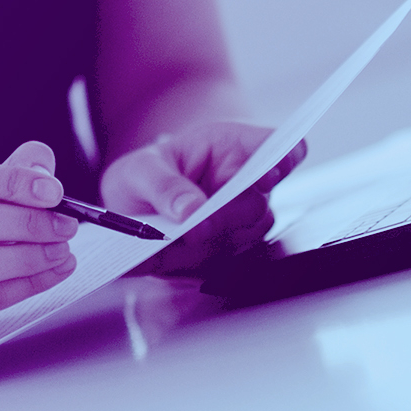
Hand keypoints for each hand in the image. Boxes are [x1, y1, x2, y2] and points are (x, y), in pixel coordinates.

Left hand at [97, 121, 301, 270]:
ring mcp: (241, 220)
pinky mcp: (228, 251)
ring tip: (169, 240)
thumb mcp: (139, 170)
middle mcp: (244, 185)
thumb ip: (164, 186)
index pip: (272, 146)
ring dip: (206, 245)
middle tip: (197, 226)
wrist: (129, 210)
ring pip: (242, 238)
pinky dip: (189, 263)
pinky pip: (220, 263)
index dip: (281, 159)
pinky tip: (165, 255)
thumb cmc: (143, 177)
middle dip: (227, 217)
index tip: (266, 176)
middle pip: (257, 204)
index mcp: (230, 147)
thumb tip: (192, 210)